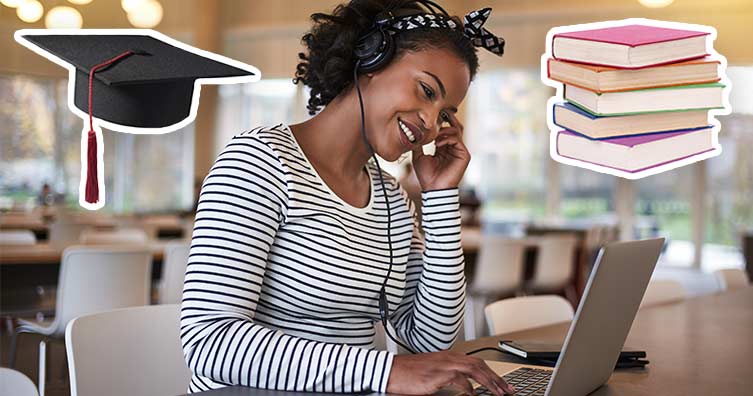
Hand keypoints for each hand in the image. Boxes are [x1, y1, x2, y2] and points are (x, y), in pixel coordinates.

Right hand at [386, 351, 515, 395]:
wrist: (391, 371)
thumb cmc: (409, 373)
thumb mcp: (432, 371)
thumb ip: (449, 375)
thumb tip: (466, 385)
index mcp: (448, 356)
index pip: (476, 362)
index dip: (491, 372)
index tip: (502, 383)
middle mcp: (449, 358)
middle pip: (480, 364)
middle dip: (496, 378)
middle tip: (507, 390)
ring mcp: (444, 365)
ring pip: (474, 370)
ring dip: (489, 382)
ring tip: (498, 393)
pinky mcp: (438, 374)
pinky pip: (460, 379)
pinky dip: (470, 387)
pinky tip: (474, 394)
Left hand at [411, 112, 470, 191]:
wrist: (433, 189)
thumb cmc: (426, 175)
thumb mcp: (418, 156)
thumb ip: (419, 143)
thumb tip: (414, 131)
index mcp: (445, 147)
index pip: (446, 129)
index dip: (440, 121)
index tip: (431, 115)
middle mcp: (454, 147)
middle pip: (455, 126)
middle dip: (447, 118)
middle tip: (438, 113)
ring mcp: (460, 151)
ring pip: (457, 131)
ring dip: (444, 130)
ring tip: (434, 135)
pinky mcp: (464, 155)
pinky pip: (457, 140)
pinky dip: (446, 139)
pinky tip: (437, 144)